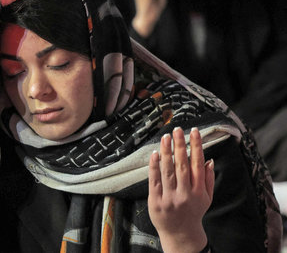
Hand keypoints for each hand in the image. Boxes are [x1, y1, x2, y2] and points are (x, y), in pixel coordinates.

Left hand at [148, 127, 214, 252]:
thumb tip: (208, 159)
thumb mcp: (206, 198)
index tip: (194, 131)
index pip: (198, 164)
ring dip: (167, 152)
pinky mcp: (156, 200)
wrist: (180, 234)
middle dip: (180, 145)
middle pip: (182, 165)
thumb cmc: (193, 212)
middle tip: (177, 129)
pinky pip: (154, 180)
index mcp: (198, 191)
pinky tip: (155, 153)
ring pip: (168, 171)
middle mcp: (184, 194)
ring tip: (166, 137)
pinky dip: (154, 166)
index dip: (196, 146)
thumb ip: (207, 179)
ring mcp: (169, 197)